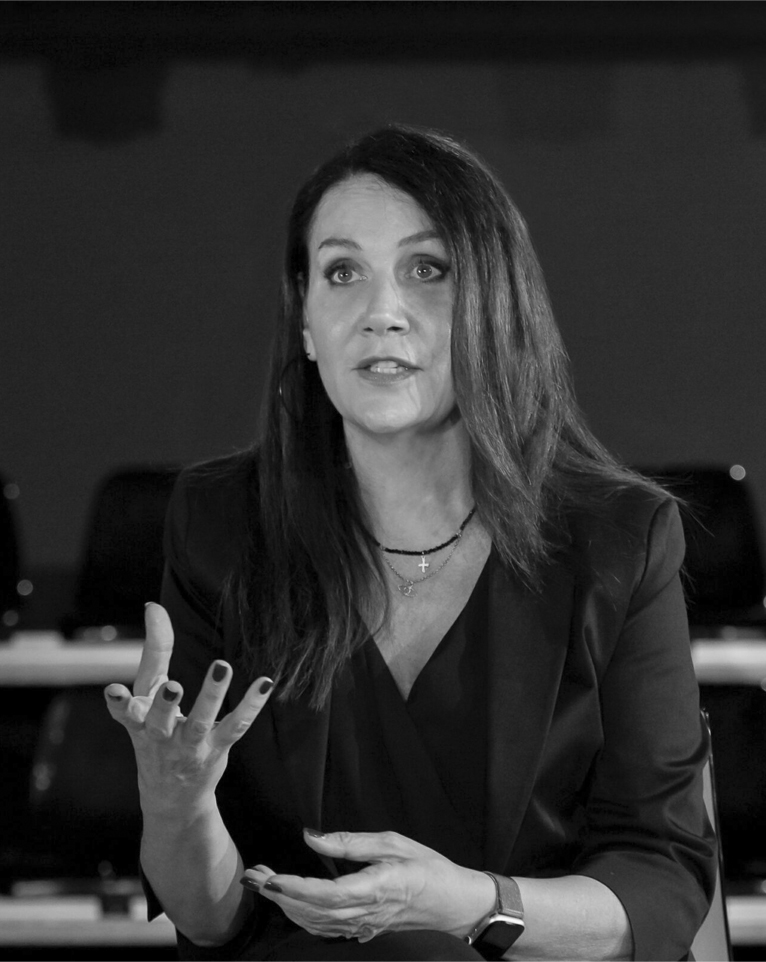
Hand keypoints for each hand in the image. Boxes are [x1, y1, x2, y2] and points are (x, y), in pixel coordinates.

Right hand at [104, 602, 273, 816]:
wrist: (170, 796)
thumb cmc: (157, 731)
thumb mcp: (148, 693)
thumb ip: (155, 651)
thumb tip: (153, 606)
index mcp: (138, 717)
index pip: (134, 693)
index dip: (131, 679)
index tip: (131, 653)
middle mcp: (159, 734)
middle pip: (159, 720)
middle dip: (164, 704)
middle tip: (172, 686)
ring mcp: (189, 745)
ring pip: (200, 723)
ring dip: (210, 696)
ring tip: (221, 667)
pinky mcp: (216, 749)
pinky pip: (235, 726)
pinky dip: (250, 705)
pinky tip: (265, 682)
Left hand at [241, 830, 494, 942]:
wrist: (455, 902)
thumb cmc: (428, 867)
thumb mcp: (392, 842)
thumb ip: (349, 841)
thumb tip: (311, 837)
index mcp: (374, 887)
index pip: (324, 893)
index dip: (293, 888)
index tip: (269, 877)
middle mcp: (365, 912)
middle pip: (312, 910)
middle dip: (279, 895)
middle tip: (253, 876)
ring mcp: (363, 925)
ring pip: (315, 923)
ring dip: (286, 906)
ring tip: (265, 884)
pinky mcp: (364, 929)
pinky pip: (326, 929)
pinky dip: (303, 918)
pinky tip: (290, 904)